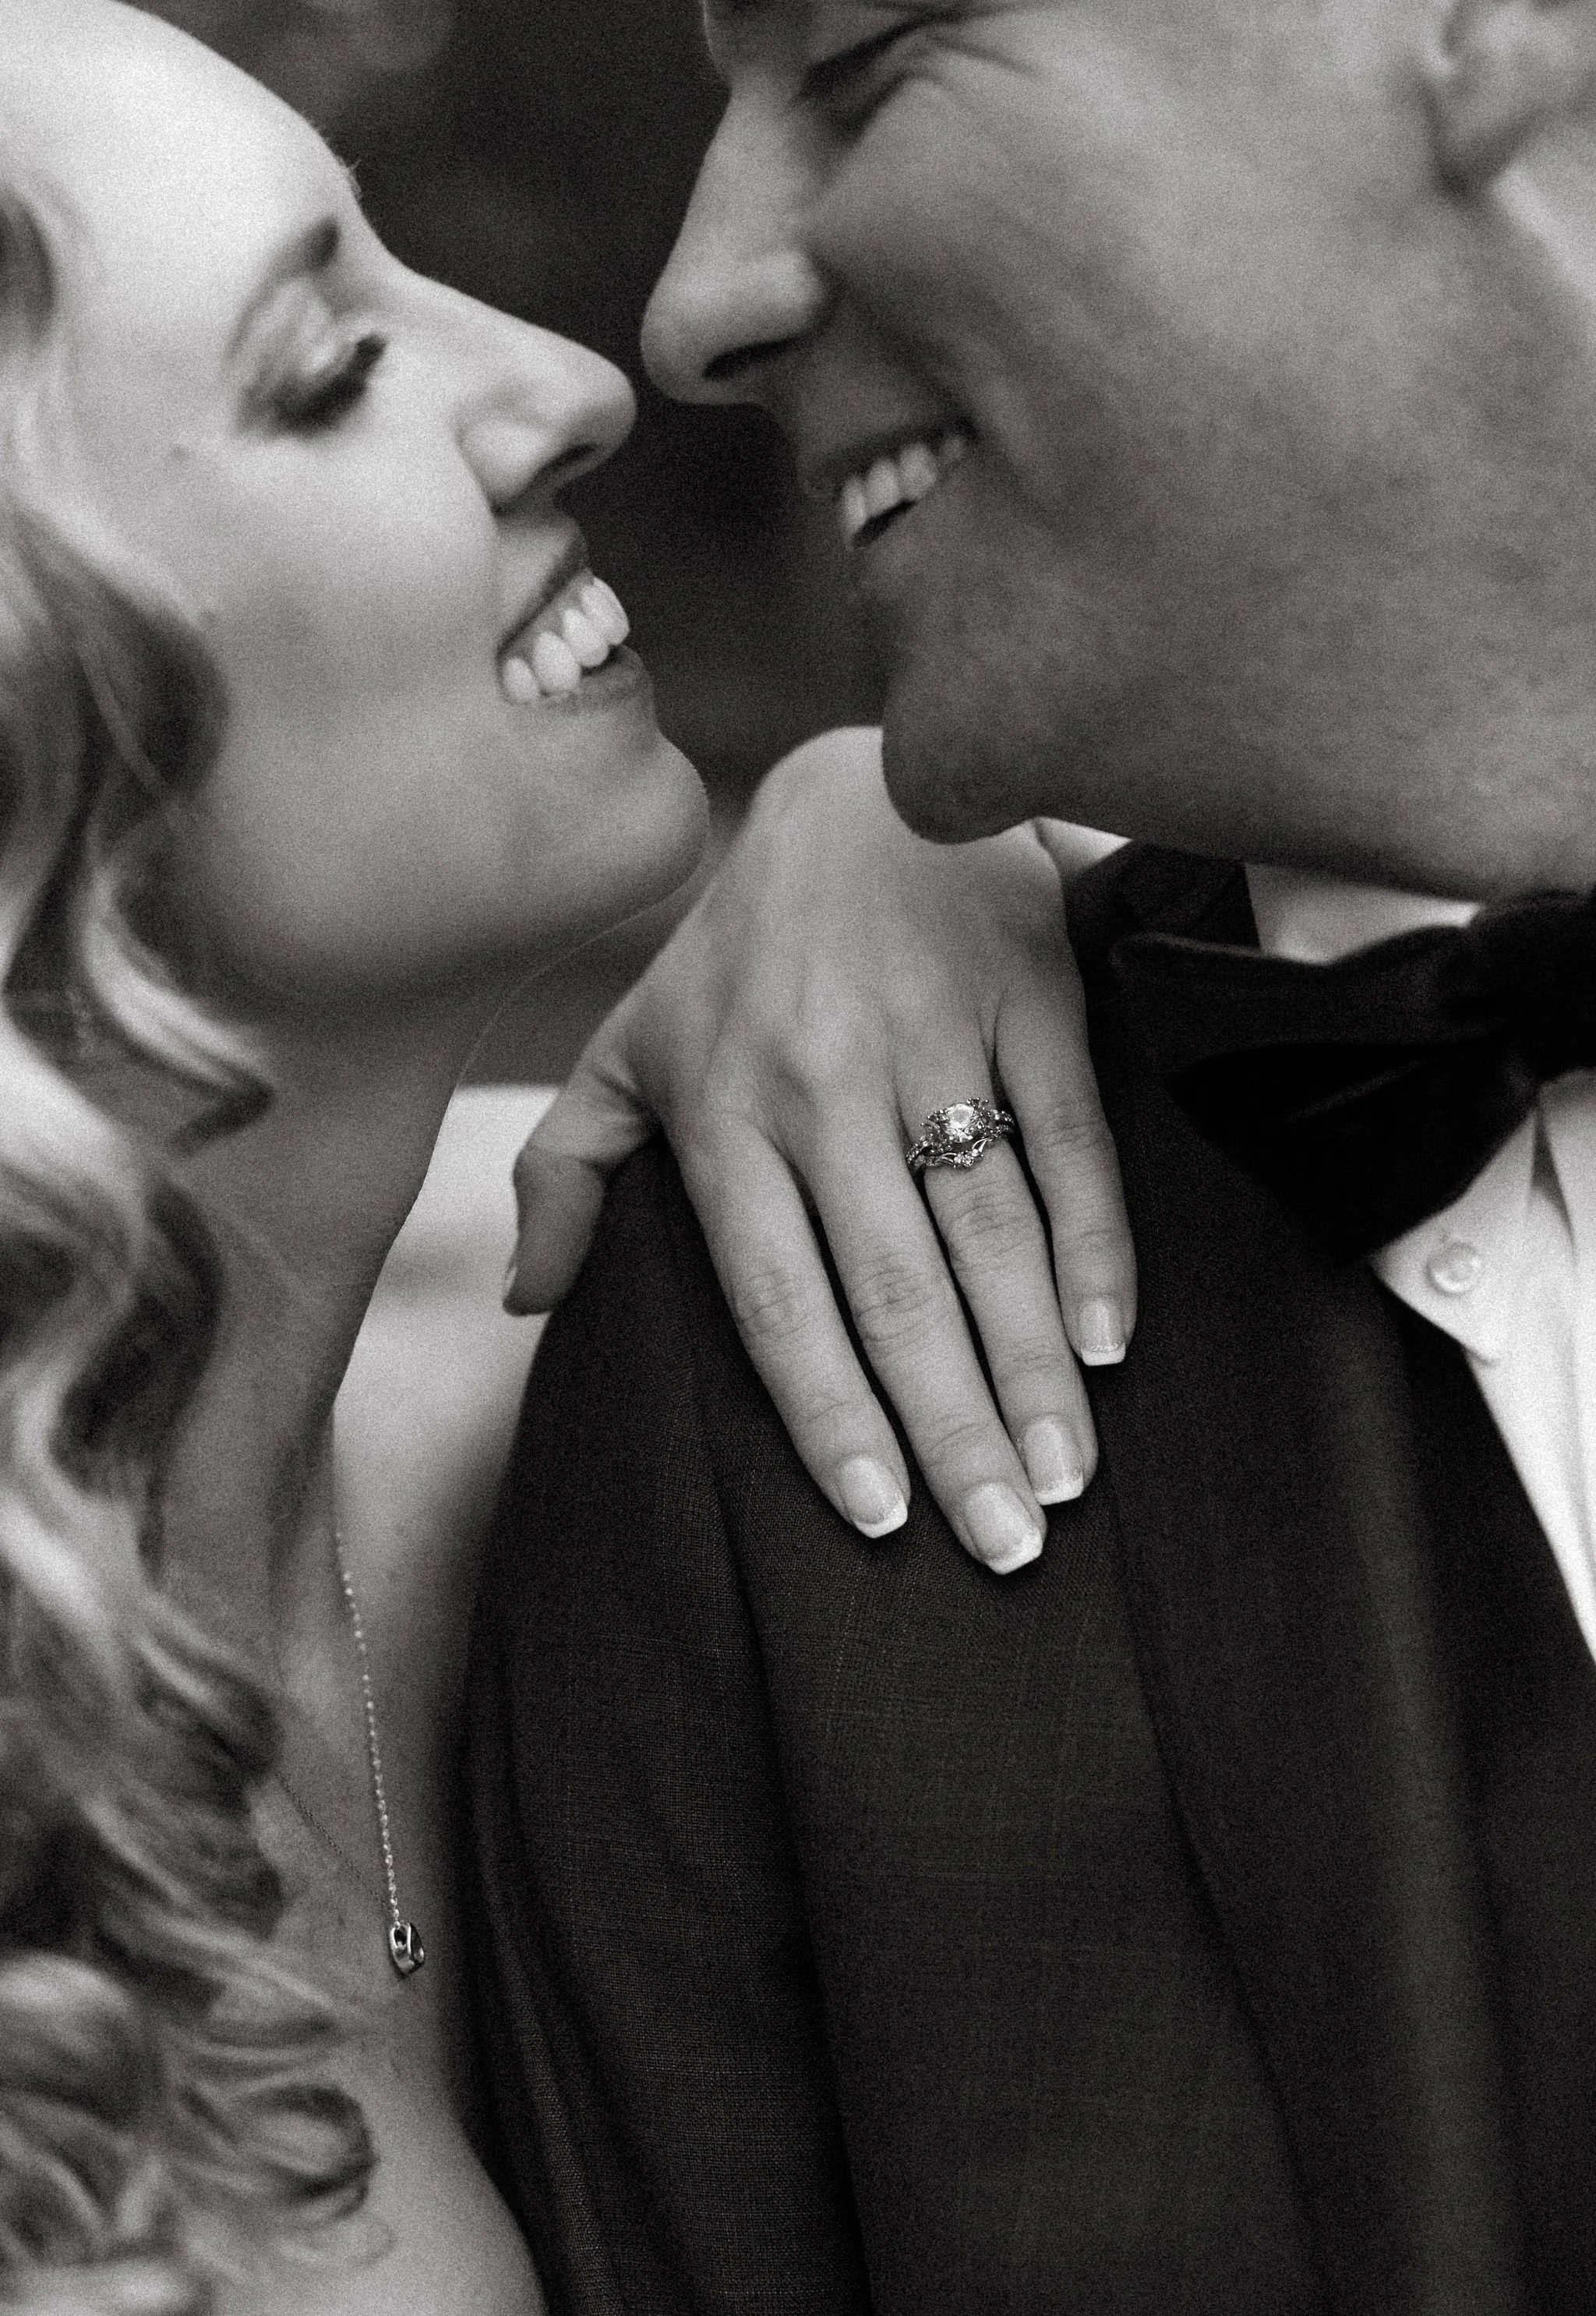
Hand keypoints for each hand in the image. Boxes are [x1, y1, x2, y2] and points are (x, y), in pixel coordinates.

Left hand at [506, 727, 1134, 1572]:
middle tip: (1007, 1550)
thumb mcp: (630, 1045)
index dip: (832, 1418)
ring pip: (988, 1234)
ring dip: (1034, 1365)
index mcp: (724, 1118)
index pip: (777, 1301)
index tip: (883, 1523)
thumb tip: (531, 1298)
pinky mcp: (1030, 999)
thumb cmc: (740, 952)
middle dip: (954, 1431)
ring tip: (1067, 1478)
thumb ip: (568, 1169)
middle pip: (894, 1293)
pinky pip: (1070, 1144)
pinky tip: (1113, 1342)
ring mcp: (933, 1041)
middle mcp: (823, 1089)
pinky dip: (1096, 1245)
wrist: (867, 785)